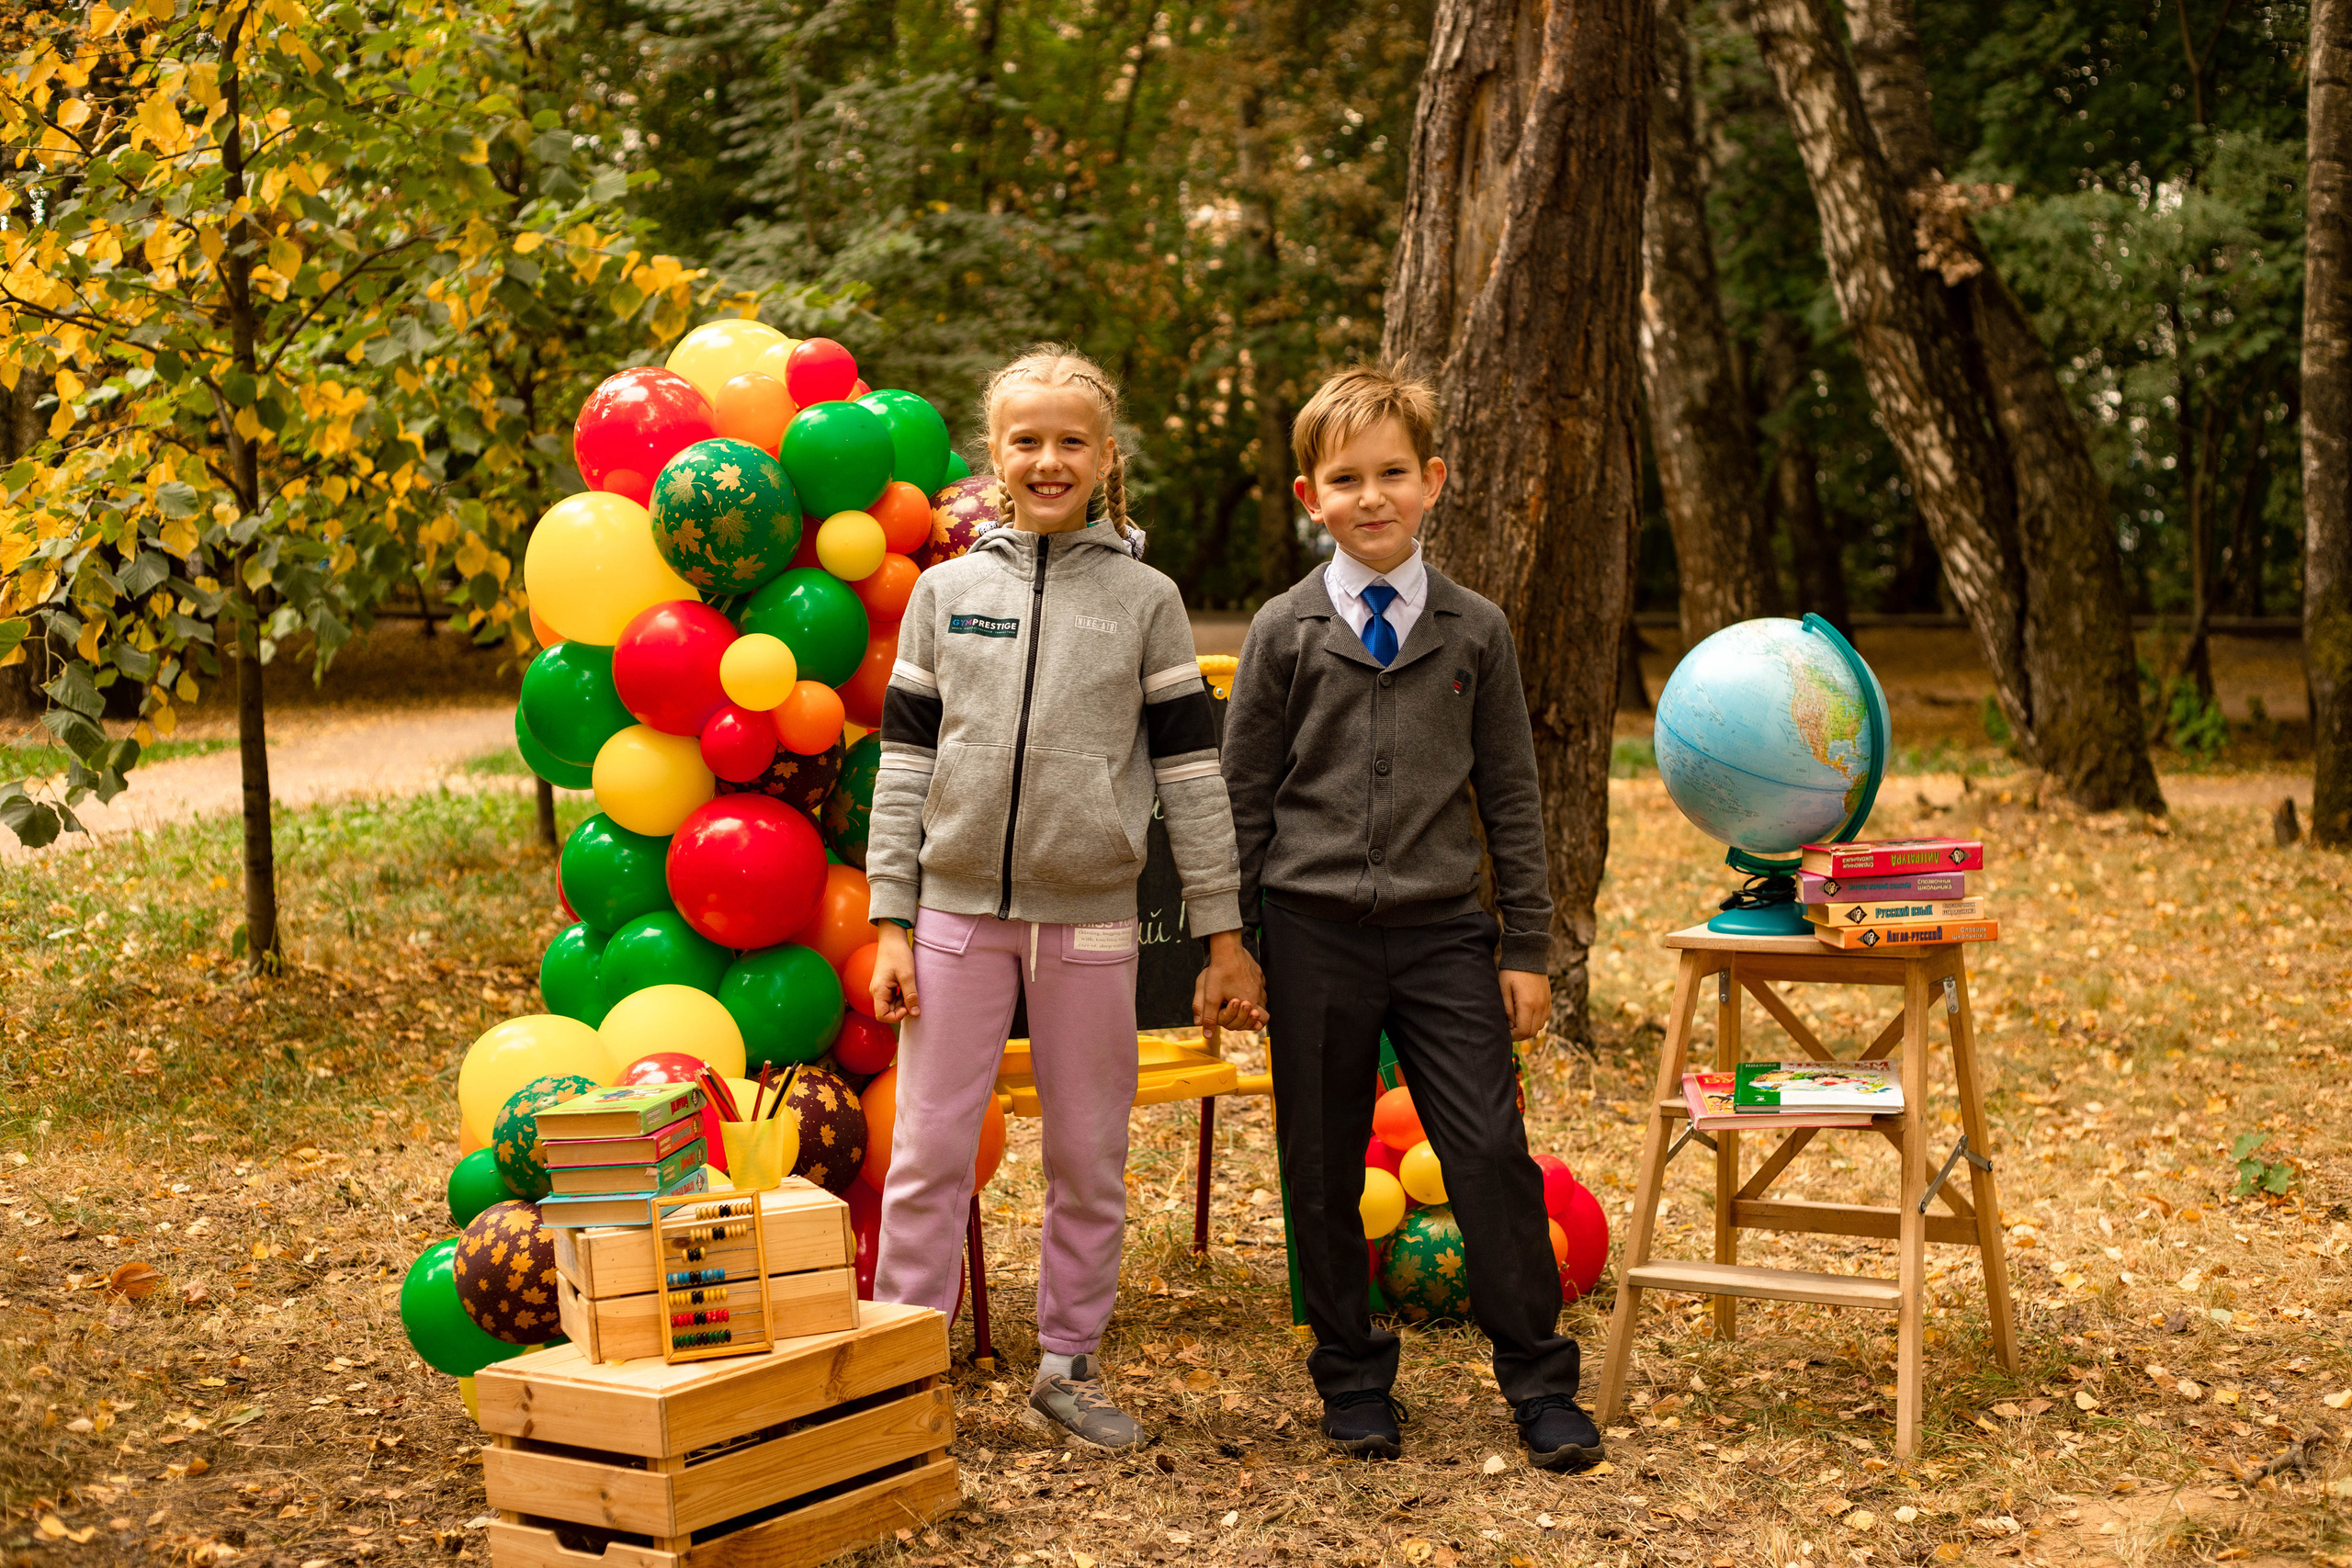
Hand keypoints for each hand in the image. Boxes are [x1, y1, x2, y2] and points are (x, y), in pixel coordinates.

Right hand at [871, 924, 920, 1022]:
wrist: (892, 939)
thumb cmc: (898, 954)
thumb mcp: (907, 976)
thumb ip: (910, 996)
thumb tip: (915, 1014)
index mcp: (878, 991)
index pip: (882, 1016)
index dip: (896, 1016)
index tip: (908, 1007)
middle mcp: (876, 992)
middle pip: (887, 1011)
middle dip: (902, 1009)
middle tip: (913, 997)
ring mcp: (880, 989)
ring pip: (891, 1005)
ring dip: (903, 1002)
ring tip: (911, 989)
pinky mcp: (885, 985)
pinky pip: (893, 997)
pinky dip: (902, 996)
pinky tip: (909, 987)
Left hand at [1193, 929, 1267, 1045]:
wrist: (1227, 948)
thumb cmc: (1219, 972)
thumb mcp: (1211, 997)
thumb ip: (1210, 1017)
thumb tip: (1207, 1035)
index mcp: (1250, 1002)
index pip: (1261, 1021)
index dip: (1252, 1024)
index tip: (1240, 1019)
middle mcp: (1259, 993)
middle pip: (1264, 1012)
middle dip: (1252, 1015)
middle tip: (1240, 1010)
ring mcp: (1260, 982)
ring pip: (1262, 998)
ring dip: (1253, 1002)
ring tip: (1239, 999)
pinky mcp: (1258, 973)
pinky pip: (1260, 985)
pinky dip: (1253, 989)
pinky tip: (1241, 984)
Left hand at [1499, 968, 1550, 1042]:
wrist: (1528, 955)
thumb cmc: (1512, 972)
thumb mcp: (1504, 989)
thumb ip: (1507, 1009)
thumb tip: (1510, 1025)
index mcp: (1527, 1004)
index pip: (1523, 1031)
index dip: (1513, 1036)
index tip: (1505, 1032)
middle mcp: (1540, 1006)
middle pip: (1532, 1032)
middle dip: (1520, 1035)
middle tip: (1509, 1030)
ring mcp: (1546, 1003)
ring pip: (1539, 1027)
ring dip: (1528, 1028)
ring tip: (1517, 1022)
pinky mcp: (1549, 999)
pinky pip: (1545, 1018)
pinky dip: (1536, 1021)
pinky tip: (1526, 1015)